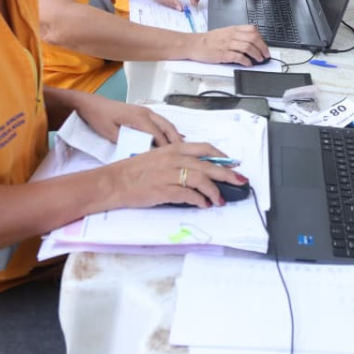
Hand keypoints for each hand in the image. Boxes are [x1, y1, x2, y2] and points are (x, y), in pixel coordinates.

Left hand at [74, 94, 182, 144]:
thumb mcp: (109, 132)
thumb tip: (138, 152)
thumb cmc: (98, 117)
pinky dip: (167, 130)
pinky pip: (160, 121)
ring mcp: (145, 111)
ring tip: (181, 148)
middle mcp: (145, 112)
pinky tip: (170, 138)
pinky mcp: (142, 112)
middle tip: (184, 154)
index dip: (166, 147)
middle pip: (167, 127)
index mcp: (138, 118)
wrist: (90, 104)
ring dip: (174, 134)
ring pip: (165, 123)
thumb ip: (124, 141)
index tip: (172, 159)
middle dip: (176, 140)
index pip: (157, 134)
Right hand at [106, 141, 247, 208]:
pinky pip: (189, 195)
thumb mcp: (157, 157)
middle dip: (227, 174)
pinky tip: (203, 205)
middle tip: (240, 180)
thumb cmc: (133, 171)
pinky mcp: (164, 190)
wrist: (113, 182)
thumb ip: (176, 159)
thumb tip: (197, 168)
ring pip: (202, 180)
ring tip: (220, 200)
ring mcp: (169, 174)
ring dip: (214, 191)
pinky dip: (200, 201)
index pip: (204, 148)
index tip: (232, 163)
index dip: (221, 156)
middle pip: (208, 165)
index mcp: (172, 148)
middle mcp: (173, 159)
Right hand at [193, 25, 269, 66]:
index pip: (252, 30)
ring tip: (259, 60)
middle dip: (263, 47)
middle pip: (253, 38)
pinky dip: (246, 61)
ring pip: (248, 47)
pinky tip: (248, 64)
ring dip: (257, 54)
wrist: (194, 44)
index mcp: (233, 29)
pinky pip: (239, 57)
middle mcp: (232, 35)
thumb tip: (250, 41)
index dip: (261, 38)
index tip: (264, 45)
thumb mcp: (224, 32)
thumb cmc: (208, 40)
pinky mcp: (224, 54)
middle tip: (266, 55)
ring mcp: (228, 44)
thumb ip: (237, 34)